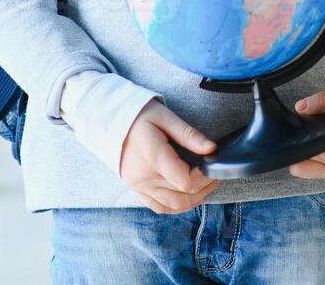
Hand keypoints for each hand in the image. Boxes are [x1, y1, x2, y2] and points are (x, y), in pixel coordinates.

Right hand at [118, 99, 220, 213]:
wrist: (108, 122)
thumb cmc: (138, 116)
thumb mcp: (165, 117)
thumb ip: (189, 135)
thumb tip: (212, 148)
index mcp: (154, 158)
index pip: (186, 181)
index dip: (205, 177)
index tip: (213, 164)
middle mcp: (145, 178)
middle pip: (183, 196)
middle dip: (205, 187)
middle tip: (216, 173)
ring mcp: (140, 187)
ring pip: (173, 206)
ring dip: (194, 199)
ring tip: (206, 184)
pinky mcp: (137, 190)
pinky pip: (160, 207)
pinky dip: (177, 205)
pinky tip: (189, 195)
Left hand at [288, 86, 324, 178]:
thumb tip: (301, 107)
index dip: (309, 147)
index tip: (295, 132)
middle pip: (313, 169)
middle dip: (297, 155)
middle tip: (283, 141)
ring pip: (312, 172)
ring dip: (298, 161)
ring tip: (285, 146)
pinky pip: (315, 169)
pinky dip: (304, 162)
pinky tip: (293, 150)